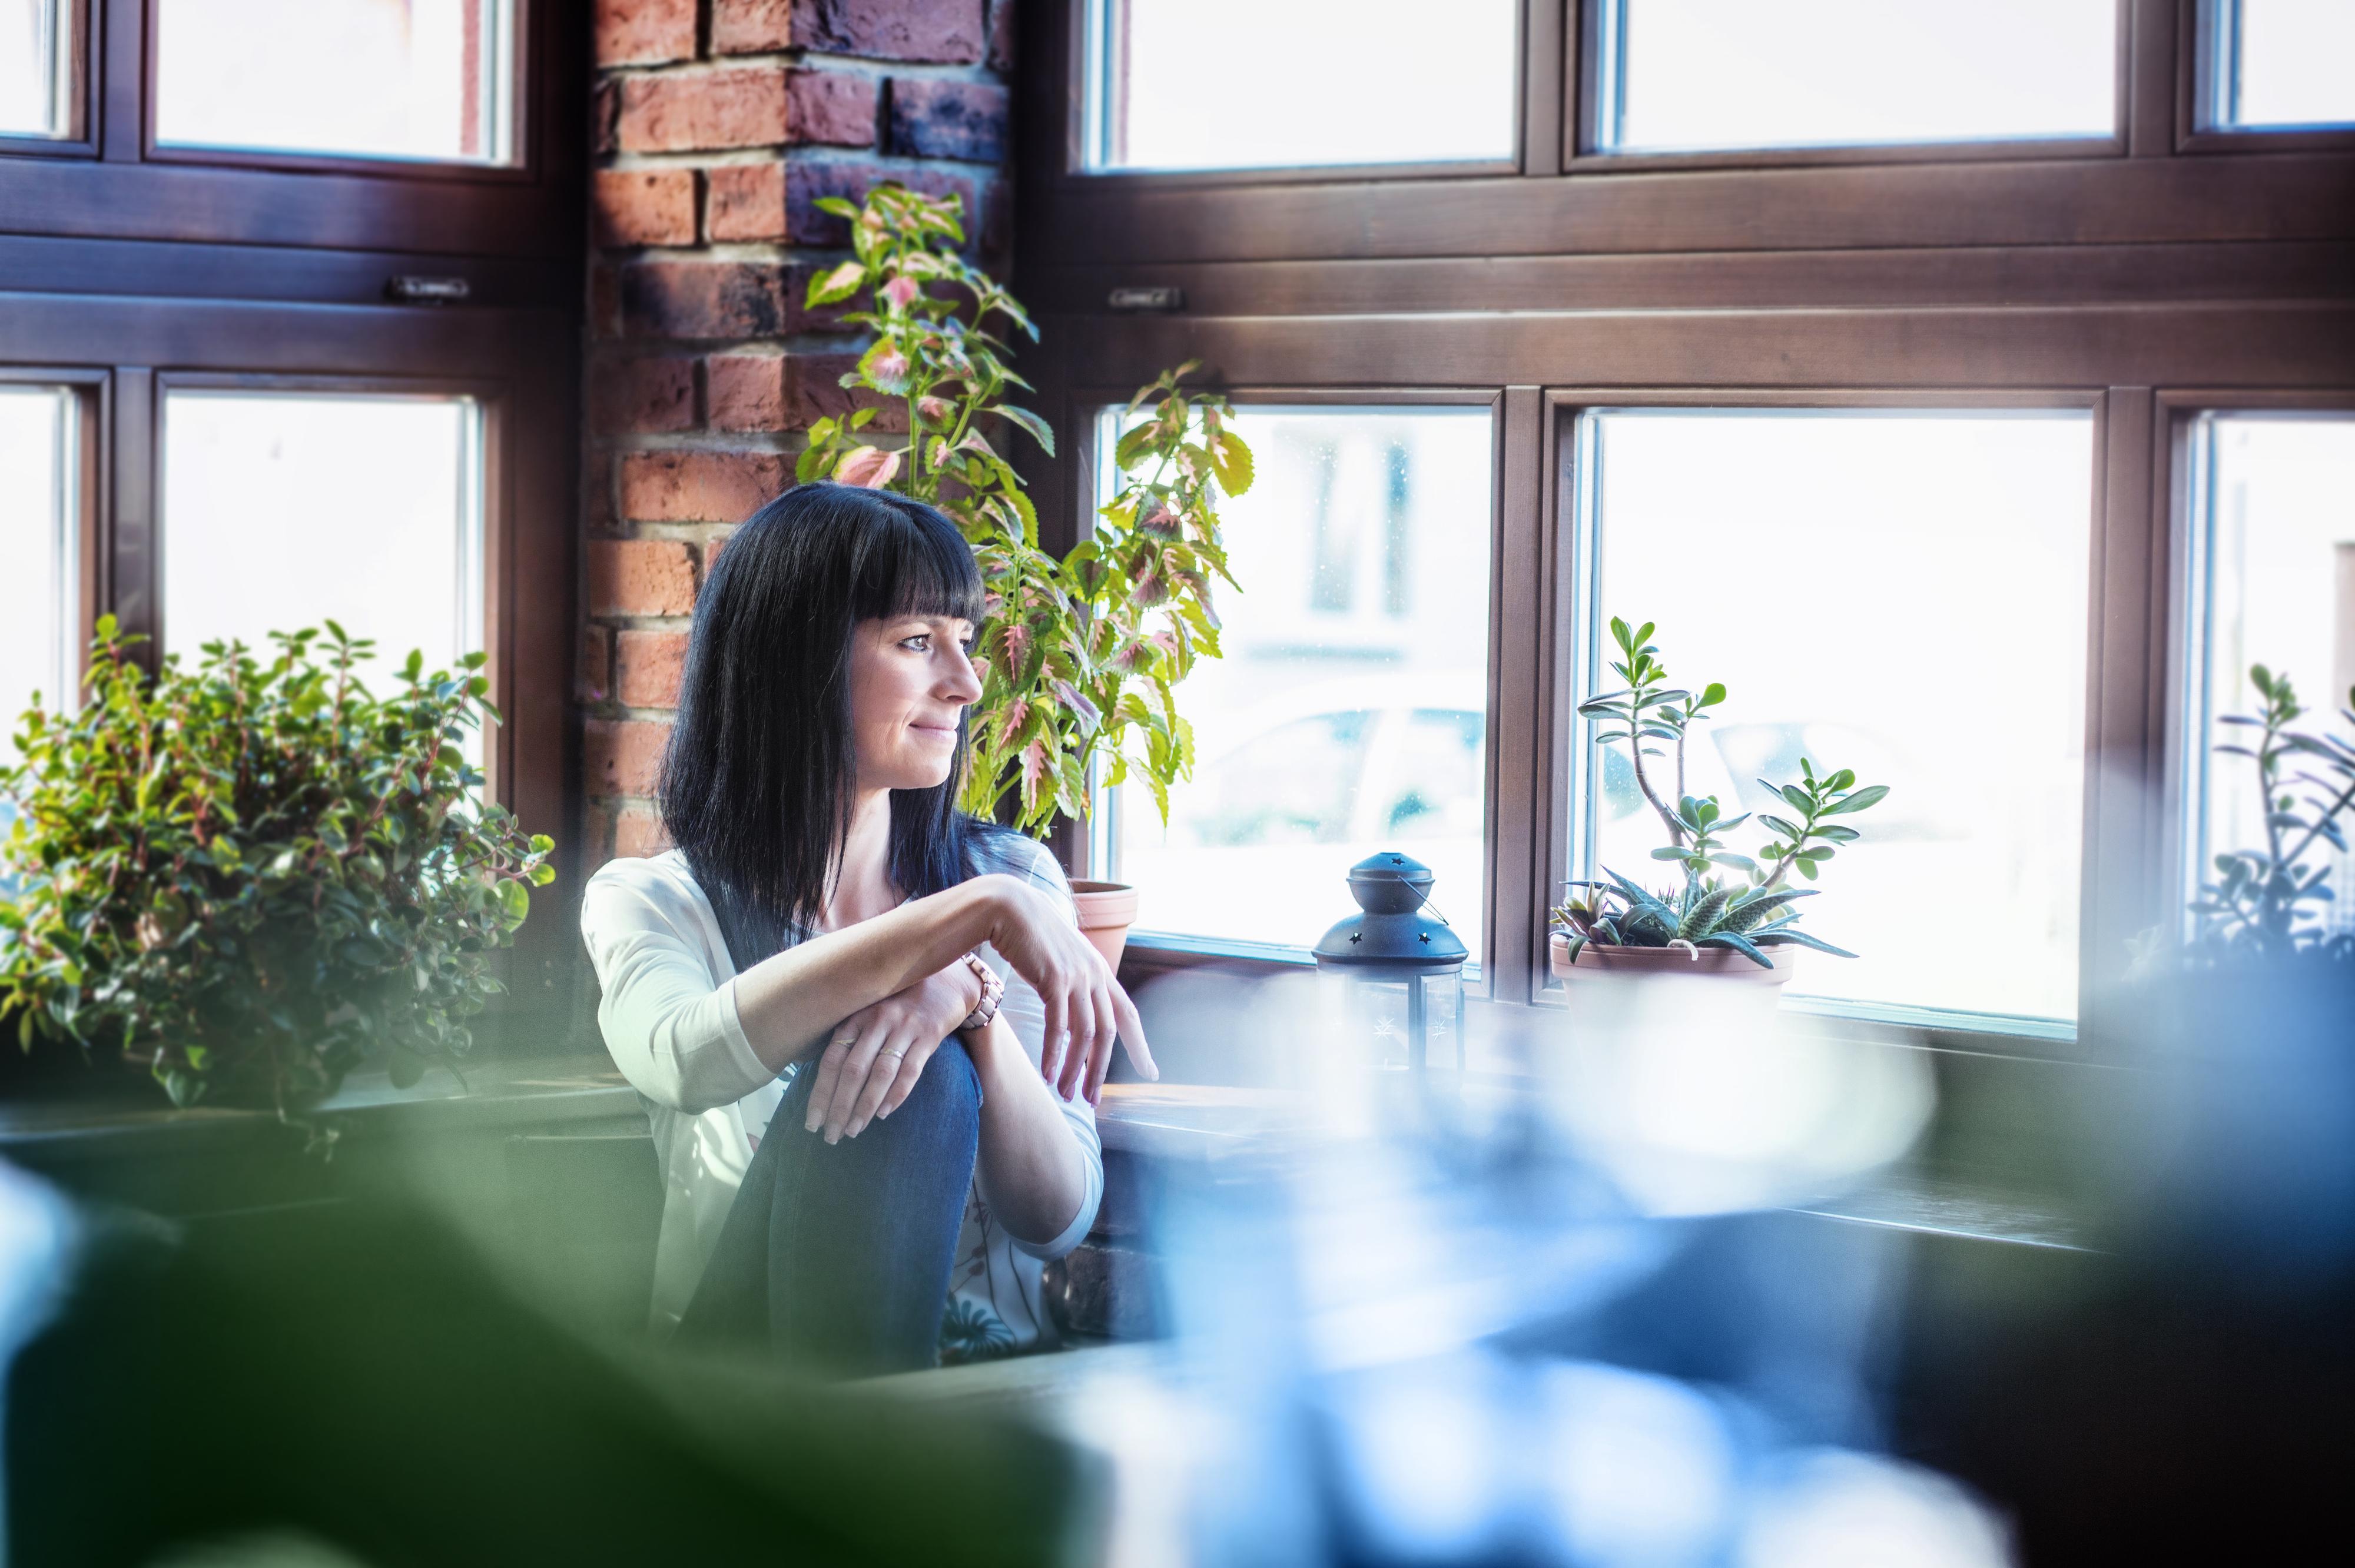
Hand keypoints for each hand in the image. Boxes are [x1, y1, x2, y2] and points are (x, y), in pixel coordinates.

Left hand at [804, 962, 980, 1142]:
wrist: (948, 981)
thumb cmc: (901, 1003)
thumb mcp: (870, 1012)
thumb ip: (850, 1037)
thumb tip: (825, 1082)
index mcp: (856, 1016)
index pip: (831, 1061)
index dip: (820, 1094)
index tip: (811, 1123)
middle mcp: (877, 1020)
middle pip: (852, 1071)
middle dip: (839, 1107)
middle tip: (830, 1136)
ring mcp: (904, 1027)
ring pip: (879, 1074)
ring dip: (864, 1106)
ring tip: (853, 1130)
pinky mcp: (929, 1035)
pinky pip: (910, 1070)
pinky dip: (896, 1094)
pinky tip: (884, 1114)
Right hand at [980, 876, 1156, 1104]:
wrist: (1008, 906)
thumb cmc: (1029, 933)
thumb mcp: (1061, 958)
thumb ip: (1073, 981)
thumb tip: (1072, 1010)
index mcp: (1100, 971)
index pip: (1127, 1014)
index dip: (1140, 1045)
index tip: (1151, 1072)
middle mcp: (1094, 974)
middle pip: (1107, 1032)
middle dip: (1100, 1070)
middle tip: (1090, 1100)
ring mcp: (1077, 976)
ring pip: (1084, 1034)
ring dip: (1075, 1069)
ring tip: (1066, 1094)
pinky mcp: (1054, 979)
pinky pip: (1058, 1026)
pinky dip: (1054, 1054)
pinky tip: (1048, 1074)